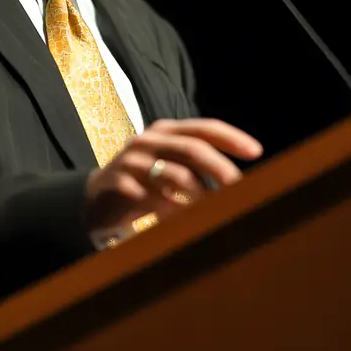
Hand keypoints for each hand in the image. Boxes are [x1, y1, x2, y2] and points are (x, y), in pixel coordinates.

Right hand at [85, 118, 262, 233]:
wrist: (94, 200)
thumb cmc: (144, 182)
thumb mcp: (170, 165)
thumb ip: (198, 165)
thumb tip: (241, 181)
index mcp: (165, 131)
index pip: (203, 127)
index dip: (231, 137)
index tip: (257, 152)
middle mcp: (149, 141)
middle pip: (192, 148)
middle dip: (221, 168)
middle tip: (241, 188)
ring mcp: (132, 162)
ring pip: (177, 176)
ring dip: (202, 197)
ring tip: (217, 212)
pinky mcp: (120, 186)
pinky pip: (156, 200)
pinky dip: (175, 213)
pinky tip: (184, 223)